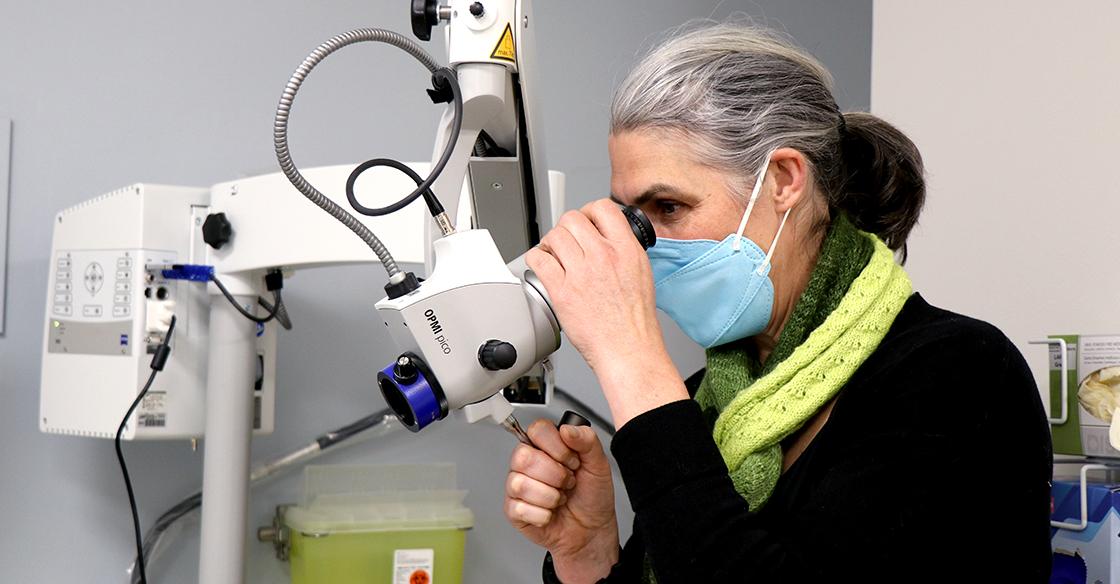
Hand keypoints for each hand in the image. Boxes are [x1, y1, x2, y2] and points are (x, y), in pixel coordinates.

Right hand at [505, 419, 618, 582]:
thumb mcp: (598, 465)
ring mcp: (517, 485)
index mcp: (546, 446)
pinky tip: (550, 513)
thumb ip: (587, 440)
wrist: (591, 531)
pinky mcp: (513, 509)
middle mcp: (528, 462)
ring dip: (550, 497)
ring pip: (520, 483)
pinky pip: (519, 507)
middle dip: (555, 475)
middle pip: (523, 457)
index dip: (556, 447)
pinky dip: (543, 515)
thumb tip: (568, 429)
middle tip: (568, 483)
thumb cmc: (592, 497)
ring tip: (559, 498)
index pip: (537, 430)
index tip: (573, 461)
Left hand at [526, 199, 660, 371]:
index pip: (602, 208)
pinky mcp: (562, 291)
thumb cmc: (634, 320)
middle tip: (567, 241)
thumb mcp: (642, 272)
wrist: (628, 348)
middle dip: (567, 228)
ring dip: (551, 243)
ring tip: (555, 254)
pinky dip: (537, 258)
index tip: (585, 221)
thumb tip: (607, 237)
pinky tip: (544, 265)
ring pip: (554, 236)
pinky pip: (538, 259)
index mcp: (625, 250)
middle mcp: (603, 256)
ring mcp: (581, 273)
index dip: (589, 211)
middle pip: (572, 219)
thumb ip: (624, 249)